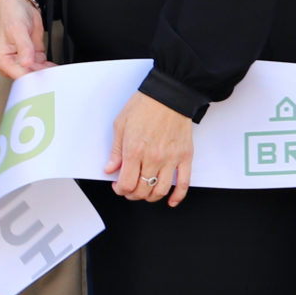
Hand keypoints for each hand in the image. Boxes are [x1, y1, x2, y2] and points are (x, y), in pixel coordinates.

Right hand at [0, 0, 51, 80]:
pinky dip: (49, 68)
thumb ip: (24, 47)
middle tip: (55, 77)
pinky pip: (42, 67)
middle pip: (27, 77)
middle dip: (41, 78)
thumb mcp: (17, 29)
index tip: (44, 80)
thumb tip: (26, 63)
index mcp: (1, 59)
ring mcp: (23, 60)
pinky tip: (57, 68)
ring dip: (47, 74)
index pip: (18, 75)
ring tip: (59, 74)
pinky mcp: (33, 56)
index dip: (32, 79)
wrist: (19, 3)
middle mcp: (11, 62)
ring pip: (36, 73)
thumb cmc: (11, 13)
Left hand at [106, 90, 195, 205]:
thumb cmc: (145, 105)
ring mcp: (170, 159)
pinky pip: (184, 183)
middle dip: (132, 195)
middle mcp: (153, 158)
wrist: (169, 94)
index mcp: (134, 150)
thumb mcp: (121, 124)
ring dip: (151, 197)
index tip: (118, 186)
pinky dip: (178, 196)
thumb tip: (111, 169)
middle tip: (129, 189)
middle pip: (142, 190)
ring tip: (146, 193)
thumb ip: (116, 151)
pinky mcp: (185, 157)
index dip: (120, 190)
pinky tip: (171, 200)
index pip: (126, 184)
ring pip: (160, 191)